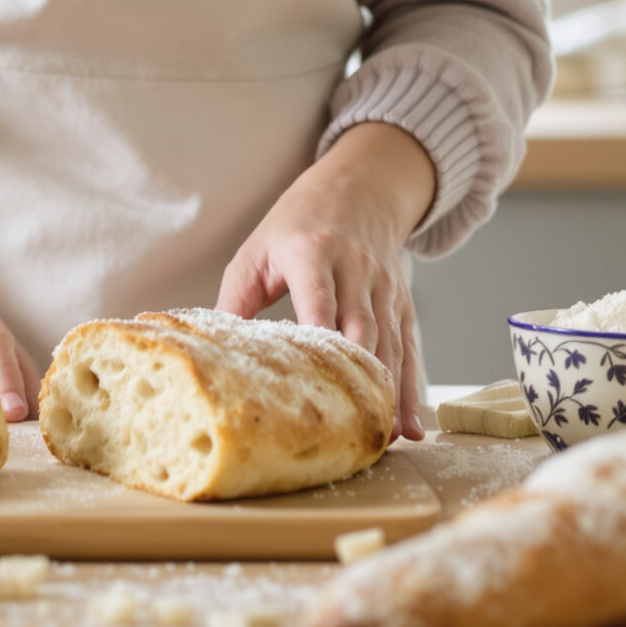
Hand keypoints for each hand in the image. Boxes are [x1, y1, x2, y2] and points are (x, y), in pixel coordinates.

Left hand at [216, 123, 436, 440]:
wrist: (357, 188)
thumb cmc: (296, 225)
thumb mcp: (256, 251)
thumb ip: (235, 302)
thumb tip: (215, 358)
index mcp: (312, 253)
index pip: (318, 299)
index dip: (322, 337)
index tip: (321, 380)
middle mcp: (356, 270)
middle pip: (362, 329)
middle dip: (363, 379)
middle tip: (356, 428)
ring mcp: (384, 287)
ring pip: (391, 345)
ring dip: (391, 393)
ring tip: (386, 438)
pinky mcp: (402, 303)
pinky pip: (409, 348)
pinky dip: (410, 387)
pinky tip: (411, 424)